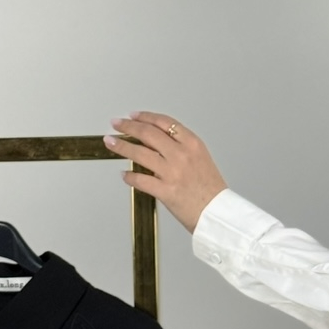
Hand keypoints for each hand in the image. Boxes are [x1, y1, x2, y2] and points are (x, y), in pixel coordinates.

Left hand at [104, 113, 226, 232]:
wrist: (217, 212)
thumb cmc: (211, 189)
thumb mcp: (201, 158)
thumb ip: (180, 148)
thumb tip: (155, 143)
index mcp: (192, 144)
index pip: (164, 122)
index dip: (145, 116)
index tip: (134, 116)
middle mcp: (181, 155)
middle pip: (148, 133)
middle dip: (128, 126)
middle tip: (117, 124)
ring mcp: (172, 172)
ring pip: (139, 153)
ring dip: (121, 146)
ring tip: (111, 143)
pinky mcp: (165, 191)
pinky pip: (140, 180)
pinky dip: (129, 177)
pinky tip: (124, 174)